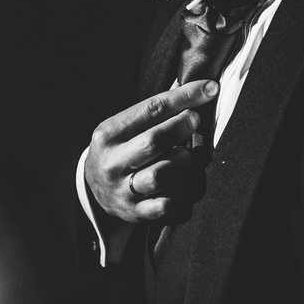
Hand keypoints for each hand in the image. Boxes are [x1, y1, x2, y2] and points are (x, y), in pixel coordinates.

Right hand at [85, 79, 218, 223]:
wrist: (94, 188)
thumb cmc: (122, 149)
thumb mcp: (127, 126)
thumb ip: (158, 112)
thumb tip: (201, 89)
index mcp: (109, 135)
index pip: (151, 109)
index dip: (184, 97)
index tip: (209, 89)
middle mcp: (112, 163)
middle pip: (154, 141)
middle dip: (182, 127)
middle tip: (194, 121)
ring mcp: (123, 191)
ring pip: (161, 176)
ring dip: (184, 163)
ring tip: (188, 157)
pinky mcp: (136, 213)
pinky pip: (168, 206)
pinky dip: (185, 193)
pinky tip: (187, 182)